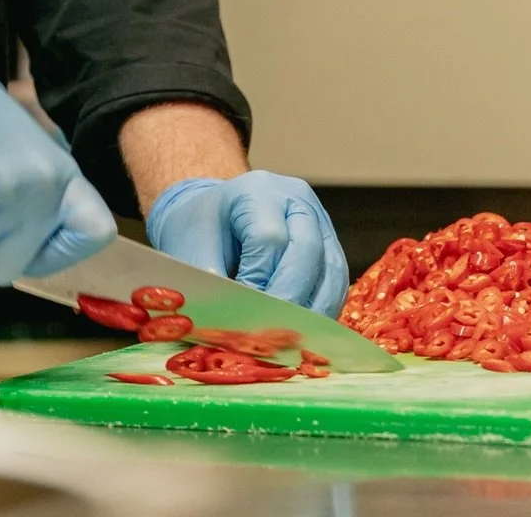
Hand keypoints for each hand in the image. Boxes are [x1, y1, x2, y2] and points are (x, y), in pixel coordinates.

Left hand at [146, 170, 348, 316]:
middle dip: (290, 299)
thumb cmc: (203, 230)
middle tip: (271, 335)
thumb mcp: (193, 248)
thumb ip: (210, 282)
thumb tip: (232, 321)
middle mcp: (297, 200)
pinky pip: (337, 283)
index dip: (258, 280)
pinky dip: (321, 311)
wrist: (216, 216)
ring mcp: (320, 222)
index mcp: (257, 190)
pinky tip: (301, 333)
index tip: (242, 312)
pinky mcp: (331, 247)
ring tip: (288, 341)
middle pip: (308, 251)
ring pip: (332, 270)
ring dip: (312, 311)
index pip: (268, 238)